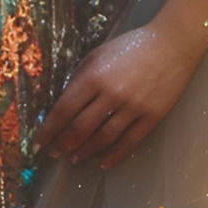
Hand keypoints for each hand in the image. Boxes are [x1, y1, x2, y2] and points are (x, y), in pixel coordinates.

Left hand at [34, 22, 203, 169]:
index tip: (37, 142)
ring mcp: (132, 108)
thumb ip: (81, 76)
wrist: (170, 45)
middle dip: (63, 144)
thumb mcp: (98, 53)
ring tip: (74, 159)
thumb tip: (65, 103)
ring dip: (85, 152)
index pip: (64, 109)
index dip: (49, 129)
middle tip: (54, 153)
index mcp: (94, 76)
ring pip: (103, 139)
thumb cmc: (130, 46)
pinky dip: (113, 156)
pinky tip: (102, 163)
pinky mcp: (151, 118)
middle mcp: (111, 94)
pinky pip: (129, 143)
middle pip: (80, 128)